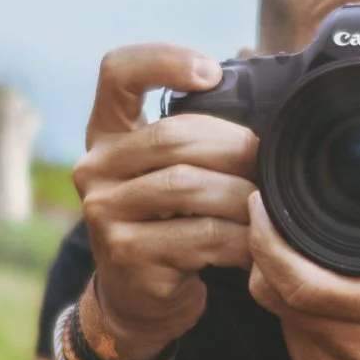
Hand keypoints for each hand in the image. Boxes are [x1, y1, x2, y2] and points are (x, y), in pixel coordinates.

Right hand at [74, 43, 256, 359]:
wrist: (137, 299)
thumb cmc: (168, 221)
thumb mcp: (169, 171)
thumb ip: (199, 129)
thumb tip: (252, 62)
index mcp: (107, 133)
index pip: (118, 72)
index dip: (163, 60)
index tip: (211, 74)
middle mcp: (94, 168)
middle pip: (173, 136)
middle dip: (233, 147)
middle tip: (265, 163)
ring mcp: (104, 213)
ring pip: (189, 187)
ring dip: (242, 197)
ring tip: (265, 209)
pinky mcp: (126, 254)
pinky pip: (200, 236)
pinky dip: (240, 240)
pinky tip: (254, 246)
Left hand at [246, 133, 359, 359]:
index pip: (302, 283)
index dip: (269, 244)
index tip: (263, 204)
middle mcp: (358, 345)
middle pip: (275, 293)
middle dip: (261, 249)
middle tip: (263, 211)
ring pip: (274, 310)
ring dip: (271, 273)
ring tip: (280, 238)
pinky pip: (284, 327)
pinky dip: (286, 299)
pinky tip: (301, 277)